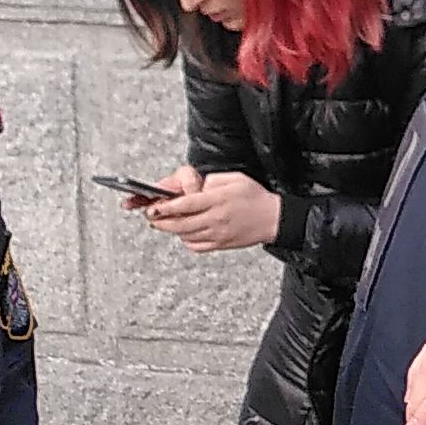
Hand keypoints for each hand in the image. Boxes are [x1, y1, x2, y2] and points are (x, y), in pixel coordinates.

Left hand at [148, 167, 280, 252]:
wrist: (274, 219)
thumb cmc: (255, 197)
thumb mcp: (234, 178)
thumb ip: (211, 181)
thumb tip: (194, 188)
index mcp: (218, 200)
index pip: (185, 205)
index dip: (166, 207)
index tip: (153, 207)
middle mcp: (216, 218)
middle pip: (180, 224)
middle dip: (161, 221)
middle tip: (152, 217)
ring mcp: (218, 233)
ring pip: (186, 236)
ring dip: (172, 230)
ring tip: (164, 223)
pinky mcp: (221, 244)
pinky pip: (197, 246)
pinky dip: (186, 240)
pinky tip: (185, 233)